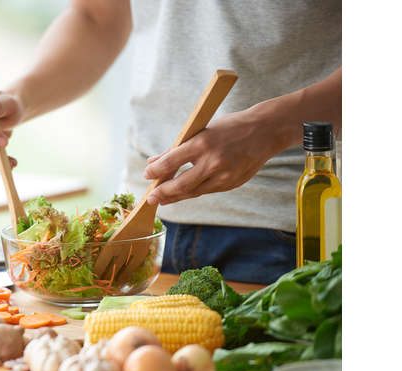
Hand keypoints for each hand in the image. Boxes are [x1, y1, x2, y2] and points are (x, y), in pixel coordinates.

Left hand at [143, 107, 285, 204]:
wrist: (266, 131)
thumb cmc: (230, 127)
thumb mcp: (201, 130)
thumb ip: (177, 148)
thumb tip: (153, 161)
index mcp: (202, 143)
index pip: (170, 162)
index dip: (155, 172)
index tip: (147, 175)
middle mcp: (213, 162)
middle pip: (180, 185)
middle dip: (162, 193)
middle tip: (150, 198)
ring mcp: (224, 176)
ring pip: (193, 192)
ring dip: (175, 197)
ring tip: (162, 199)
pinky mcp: (231, 184)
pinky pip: (206, 191)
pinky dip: (192, 193)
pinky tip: (182, 194)